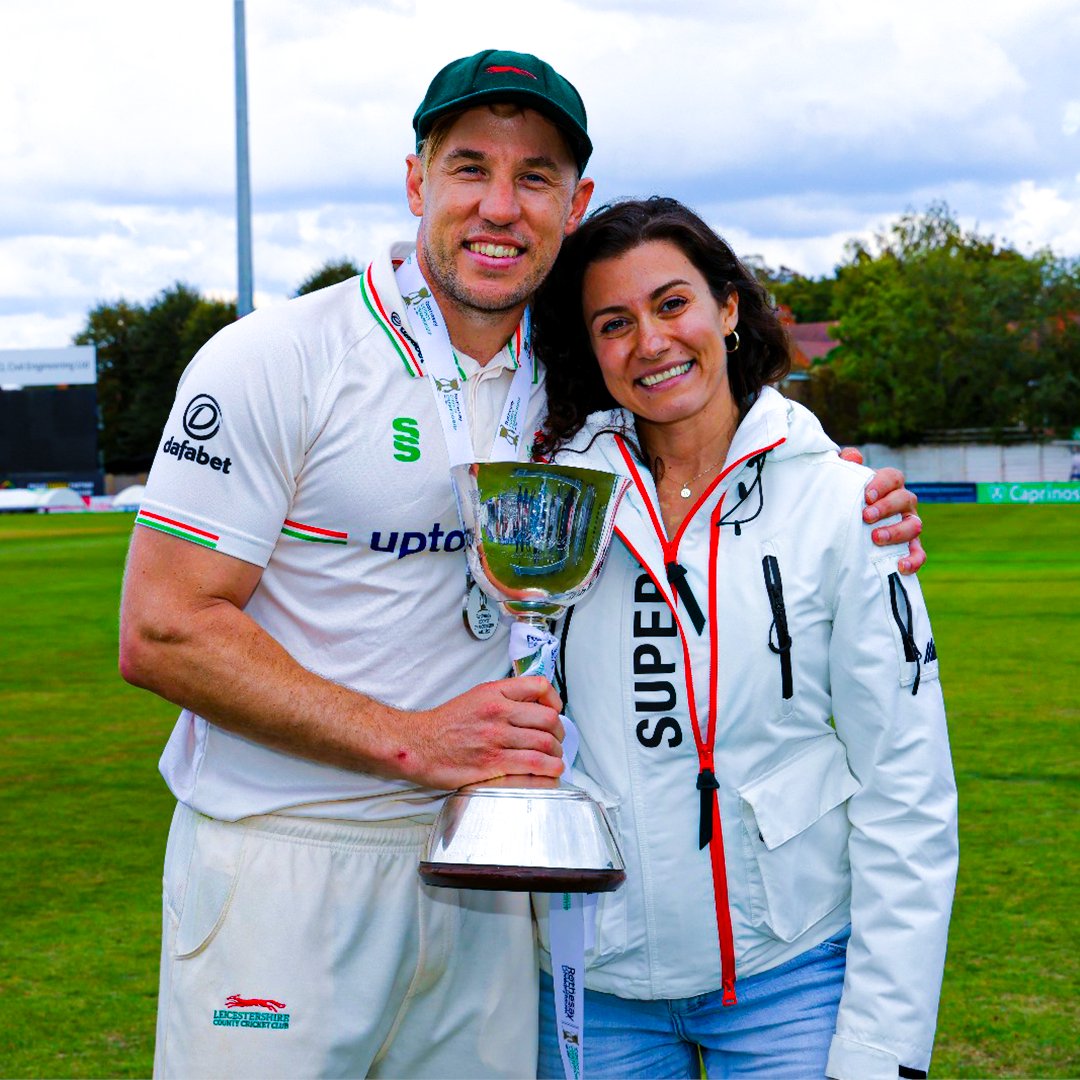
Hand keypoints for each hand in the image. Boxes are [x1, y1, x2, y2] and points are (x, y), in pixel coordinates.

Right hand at [396, 676, 564, 789]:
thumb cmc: (446, 724)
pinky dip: (548, 770)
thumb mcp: (476, 697)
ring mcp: (496, 739)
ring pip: (544, 744)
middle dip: (560, 734)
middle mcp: (498, 712)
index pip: (540, 686)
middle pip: (548, 720)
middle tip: (557, 742)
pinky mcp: (493, 764)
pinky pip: (533, 765)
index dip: (555, 700)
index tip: (555, 712)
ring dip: (556, 755)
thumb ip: (504, 697)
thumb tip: (534, 704)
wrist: (418, 745)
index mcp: (495, 693)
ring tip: (554, 760)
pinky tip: (550, 773)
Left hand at [838, 450, 925, 574]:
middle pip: (905, 499)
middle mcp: (902, 504)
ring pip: (914, 525)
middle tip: (866, 517)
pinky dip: (914, 559)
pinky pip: (919, 553)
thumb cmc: (846, 500)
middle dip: (886, 507)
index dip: (882, 485)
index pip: (893, 478)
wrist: (845, 530)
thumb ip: (846, 465)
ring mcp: (908, 524)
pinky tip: (901, 566)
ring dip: (897, 531)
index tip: (866, 496)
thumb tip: (853, 457)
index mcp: (889, 486)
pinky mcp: (909, 547)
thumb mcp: (843, 482)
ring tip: (875, 538)